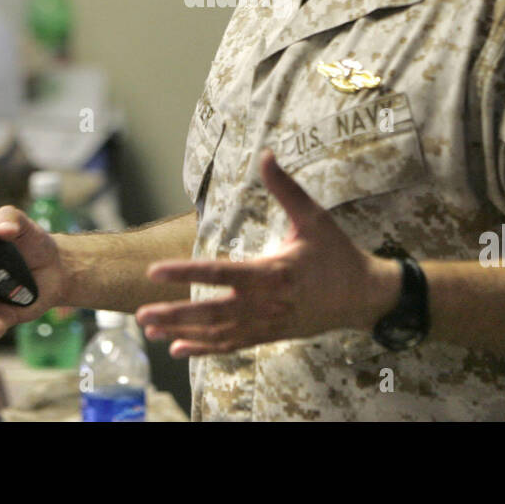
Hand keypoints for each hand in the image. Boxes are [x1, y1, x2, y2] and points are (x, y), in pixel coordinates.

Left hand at [135, 150, 398, 356]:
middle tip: (141, 312)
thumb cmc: (338, 254)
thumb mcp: (315, 218)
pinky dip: (204, 348)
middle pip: (212, 312)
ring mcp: (267, 324)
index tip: (155, 271)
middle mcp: (266, 303)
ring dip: (182, 331)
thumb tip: (266, 154)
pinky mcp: (269, 335)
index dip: (186, 272)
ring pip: (217, 333)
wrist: (363, 297)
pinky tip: (178, 348)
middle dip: (175, 313)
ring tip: (149, 329)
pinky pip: (231, 345)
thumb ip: (286, 189)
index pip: (221, 273)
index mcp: (273, 273)